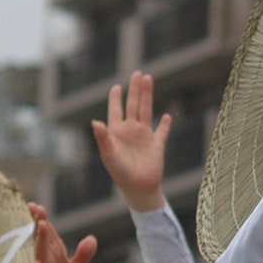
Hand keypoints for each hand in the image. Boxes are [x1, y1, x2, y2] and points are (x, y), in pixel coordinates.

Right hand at [19, 204, 98, 262]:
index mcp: (54, 251)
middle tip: (36, 208)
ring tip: (40, 226)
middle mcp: (45, 257)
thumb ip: (84, 254)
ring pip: (39, 253)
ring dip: (39, 240)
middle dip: (39, 223)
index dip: (42, 218)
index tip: (37, 206)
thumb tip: (92, 238)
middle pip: (42, 238)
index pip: (48, 231)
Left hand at [91, 73, 171, 211]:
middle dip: (135, 90)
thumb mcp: (109, 155)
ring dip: (148, 96)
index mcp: (117, 132)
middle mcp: (131, 131)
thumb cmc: (120, 173)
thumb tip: (95, 122)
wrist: (139, 188)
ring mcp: (144, 137)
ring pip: (147, 111)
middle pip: (133, 105)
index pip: (116, 110)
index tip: (117, 86)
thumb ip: (103, 138)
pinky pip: (162, 131)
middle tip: (138, 74)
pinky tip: (167, 115)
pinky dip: (166, 124)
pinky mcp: (157, 145)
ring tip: (149, 80)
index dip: (116, 98)